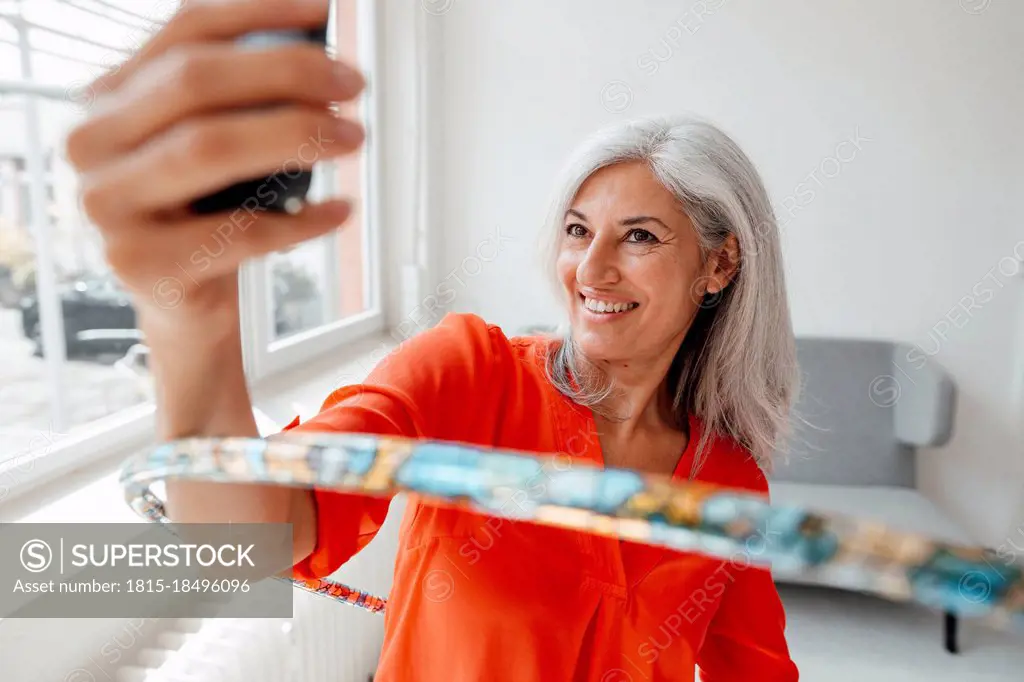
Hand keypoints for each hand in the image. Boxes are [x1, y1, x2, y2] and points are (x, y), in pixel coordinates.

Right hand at [64, 0, 364, 330]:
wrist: (184, 302)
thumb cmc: (206, 216)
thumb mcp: (214, 146)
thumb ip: (241, 98)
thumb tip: (315, 49)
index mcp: (109, 100)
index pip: (182, 33)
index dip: (256, 13)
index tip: (319, 13)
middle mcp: (93, 145)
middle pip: (195, 83)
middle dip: (287, 75)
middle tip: (351, 88)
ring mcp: (109, 205)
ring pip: (208, 147)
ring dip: (295, 136)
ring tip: (352, 139)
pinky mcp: (142, 264)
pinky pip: (238, 230)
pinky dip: (301, 220)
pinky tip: (339, 211)